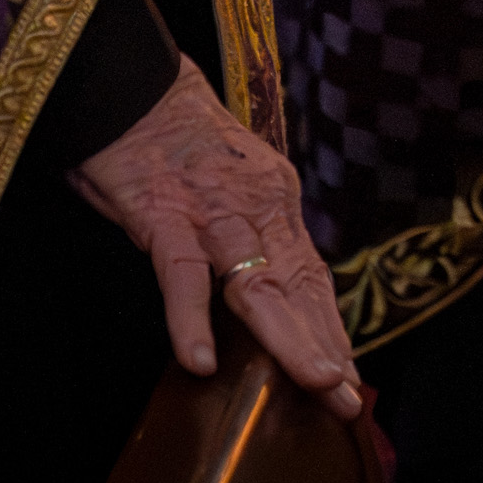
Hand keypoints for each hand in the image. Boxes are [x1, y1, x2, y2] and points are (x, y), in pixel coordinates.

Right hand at [69, 56, 363, 414]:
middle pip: (298, 286)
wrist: (134, 83)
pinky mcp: (163, 214)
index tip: (348, 375)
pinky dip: (190, 318)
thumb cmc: (175, 140)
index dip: (329, 328)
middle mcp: (255, 205)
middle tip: (347, 398)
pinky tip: (198, 361)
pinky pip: (182, 273)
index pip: (310, 275)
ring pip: (258, 283)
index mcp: (273, 198)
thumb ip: (249, 229)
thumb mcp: (228, 183)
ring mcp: (211, 211)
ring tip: (316, 382)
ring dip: (289, 337)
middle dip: (326, 346)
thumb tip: (266, 285)